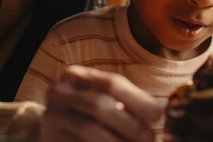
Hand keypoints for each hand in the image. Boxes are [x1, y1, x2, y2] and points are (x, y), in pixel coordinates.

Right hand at [31, 65, 161, 141]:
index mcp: (75, 76)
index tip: (158, 115)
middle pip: (101, 106)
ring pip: (90, 131)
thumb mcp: (102, 98)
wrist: (49, 131)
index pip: (111, 83)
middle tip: (149, 138)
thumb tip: (163, 111)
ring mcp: (52, 119)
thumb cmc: (88, 114)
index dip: (138, 99)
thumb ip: (126, 100)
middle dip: (131, 125)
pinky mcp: (50, 140)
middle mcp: (59, 95)